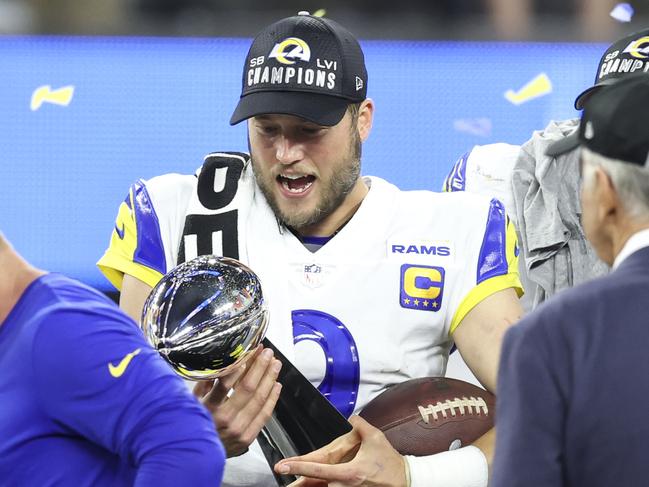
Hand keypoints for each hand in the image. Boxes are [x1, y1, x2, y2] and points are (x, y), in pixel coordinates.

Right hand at [193, 345, 281, 456]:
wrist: (195, 459)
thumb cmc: (194, 428)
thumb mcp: (192, 404)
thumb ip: (205, 385)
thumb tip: (220, 366)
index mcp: (209, 408)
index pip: (226, 382)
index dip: (241, 365)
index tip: (249, 352)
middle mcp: (224, 419)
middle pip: (248, 388)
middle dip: (260, 367)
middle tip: (267, 353)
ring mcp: (238, 430)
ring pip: (259, 399)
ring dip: (269, 378)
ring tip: (275, 364)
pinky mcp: (247, 438)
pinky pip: (264, 415)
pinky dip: (272, 398)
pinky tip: (276, 385)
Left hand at [274, 415, 406, 486]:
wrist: (404, 481)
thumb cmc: (390, 463)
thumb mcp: (376, 438)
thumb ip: (360, 424)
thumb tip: (352, 417)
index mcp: (347, 473)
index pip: (316, 469)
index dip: (296, 467)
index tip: (281, 466)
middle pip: (316, 484)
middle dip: (299, 483)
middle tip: (284, 476)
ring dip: (311, 485)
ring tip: (294, 484)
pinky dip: (321, 485)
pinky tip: (312, 483)